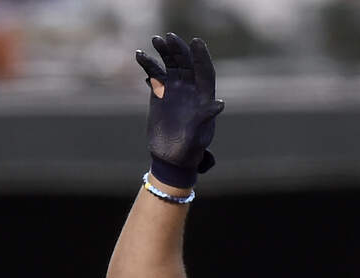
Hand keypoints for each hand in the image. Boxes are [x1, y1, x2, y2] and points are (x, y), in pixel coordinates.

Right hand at [135, 33, 224, 186]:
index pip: (205, 71)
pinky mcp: (160, 93)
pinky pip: (155, 74)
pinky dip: (148, 65)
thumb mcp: (199, 135)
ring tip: (154, 40)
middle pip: (187, 63)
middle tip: (168, 37)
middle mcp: (191, 90)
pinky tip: (140, 56)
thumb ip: (206, 118)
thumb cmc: (190, 150)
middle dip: (179, 49)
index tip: (196, 41)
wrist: (171, 158)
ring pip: (171, 65)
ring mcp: (175, 90)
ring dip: (164, 52)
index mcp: (204, 97)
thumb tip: (219, 104)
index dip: (201, 56)